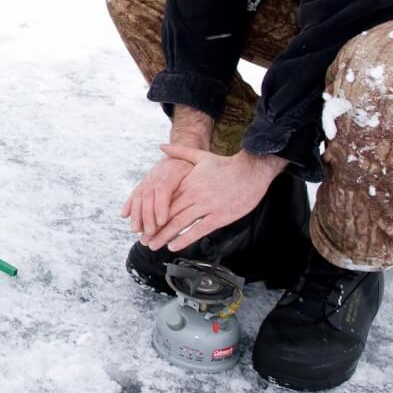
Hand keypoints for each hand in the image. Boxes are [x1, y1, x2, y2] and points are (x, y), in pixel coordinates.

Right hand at [120, 150, 195, 239]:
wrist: (180, 152)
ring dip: (136, 214)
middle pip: (148, 196)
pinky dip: (128, 205)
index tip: (161, 222)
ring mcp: (148, 179)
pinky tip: (124, 215)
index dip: (161, 206)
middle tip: (149, 233)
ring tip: (135, 230)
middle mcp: (156, 175)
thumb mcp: (196, 170)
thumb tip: (193, 202)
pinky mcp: (143, 183)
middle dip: (147, 216)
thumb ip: (192, 184)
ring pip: (139, 196)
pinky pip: (134, 193)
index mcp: (171, 172)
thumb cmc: (191, 166)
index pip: (163, 190)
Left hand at [141, 144, 283, 251]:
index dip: (151, 211)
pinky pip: (199, 230)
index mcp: (188, 183)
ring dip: (165, 235)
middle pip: (169, 214)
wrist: (251, 170)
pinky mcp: (220, 216)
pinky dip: (185, 239)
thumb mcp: (201, 156)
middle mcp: (195, 195)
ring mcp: (207, 206)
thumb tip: (161, 146)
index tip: (141, 221)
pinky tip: (174, 246)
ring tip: (153, 245)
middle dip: (154, 228)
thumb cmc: (226, 165)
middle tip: (142, 239)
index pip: (164, 199)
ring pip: (181, 223)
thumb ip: (180, 151)